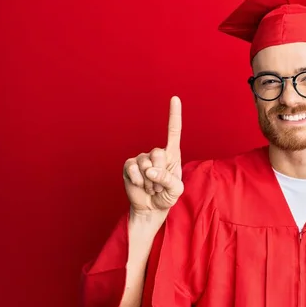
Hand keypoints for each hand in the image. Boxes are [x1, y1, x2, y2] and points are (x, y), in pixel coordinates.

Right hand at [122, 96, 183, 214]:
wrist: (150, 208)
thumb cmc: (166, 196)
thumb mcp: (175, 190)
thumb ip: (167, 179)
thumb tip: (150, 170)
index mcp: (172, 155)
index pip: (173, 132)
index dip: (174, 115)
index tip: (175, 98)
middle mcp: (157, 153)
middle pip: (158, 154)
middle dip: (160, 173)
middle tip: (160, 186)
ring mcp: (142, 159)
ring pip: (145, 163)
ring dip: (150, 181)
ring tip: (152, 188)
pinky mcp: (129, 166)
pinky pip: (132, 169)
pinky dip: (138, 180)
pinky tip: (140, 186)